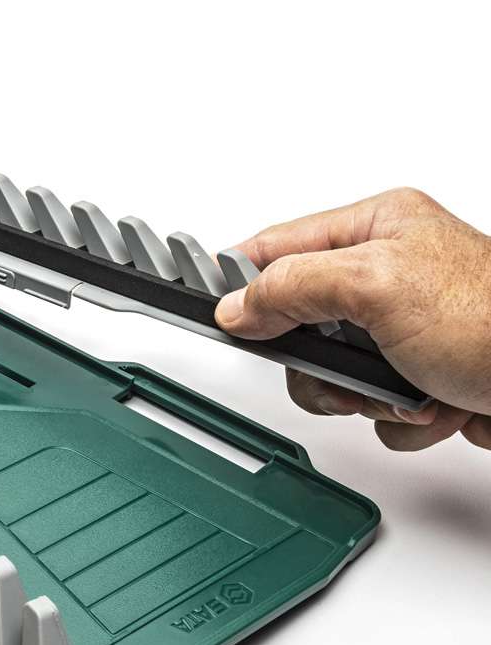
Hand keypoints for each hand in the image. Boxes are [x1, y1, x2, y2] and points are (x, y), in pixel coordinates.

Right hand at [214, 188, 490, 450]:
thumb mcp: (377, 286)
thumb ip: (293, 287)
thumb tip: (238, 306)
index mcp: (376, 228)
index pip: (277, 246)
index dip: (240, 279)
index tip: (209, 308)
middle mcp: (386, 273)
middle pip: (297, 322)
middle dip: (319, 362)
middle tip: (345, 368)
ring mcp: (401, 328)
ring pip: (330, 373)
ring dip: (361, 396)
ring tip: (406, 388)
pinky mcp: (419, 372)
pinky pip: (371, 404)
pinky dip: (398, 416)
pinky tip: (434, 402)